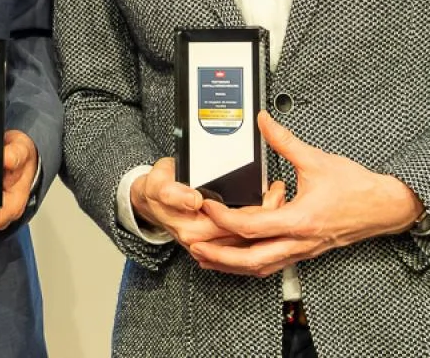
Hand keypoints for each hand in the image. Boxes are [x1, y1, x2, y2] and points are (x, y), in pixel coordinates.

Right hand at [130, 157, 285, 250]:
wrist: (150, 201)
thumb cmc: (157, 188)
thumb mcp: (158, 184)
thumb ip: (172, 192)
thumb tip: (193, 200)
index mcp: (194, 229)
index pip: (236, 224)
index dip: (258, 209)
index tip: (271, 190)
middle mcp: (205, 242)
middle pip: (247, 233)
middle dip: (269, 211)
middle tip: (279, 189)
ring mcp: (211, 246)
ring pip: (249, 240)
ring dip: (267, 220)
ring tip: (277, 196)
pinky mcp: (216, 244)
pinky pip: (244, 243)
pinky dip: (259, 229)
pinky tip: (267, 210)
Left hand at [190, 111, 423, 276]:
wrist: (385, 207)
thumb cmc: (356, 187)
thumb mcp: (316, 159)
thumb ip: (284, 140)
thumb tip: (263, 121)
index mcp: (300, 220)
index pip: (251, 225)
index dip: (223, 218)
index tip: (206, 206)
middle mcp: (299, 241)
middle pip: (251, 259)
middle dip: (219, 255)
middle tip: (193, 245)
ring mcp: (302, 250)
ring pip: (261, 267)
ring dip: (231, 265)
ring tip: (205, 257)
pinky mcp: (305, 251)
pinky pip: (273, 264)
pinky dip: (250, 263)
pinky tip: (235, 257)